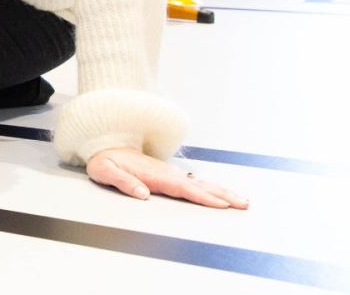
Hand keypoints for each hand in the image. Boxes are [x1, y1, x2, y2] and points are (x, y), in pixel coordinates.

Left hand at [86, 147, 248, 208]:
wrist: (105, 144)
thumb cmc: (105, 159)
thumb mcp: (105, 171)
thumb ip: (123, 182)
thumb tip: (143, 193)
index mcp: (155, 175)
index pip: (184, 189)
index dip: (203, 197)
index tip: (221, 204)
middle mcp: (166, 173)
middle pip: (200, 186)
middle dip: (223, 195)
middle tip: (244, 204)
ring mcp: (170, 173)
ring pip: (201, 183)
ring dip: (222, 192)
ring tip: (241, 201)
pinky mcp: (169, 175)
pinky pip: (195, 183)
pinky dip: (211, 189)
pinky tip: (220, 195)